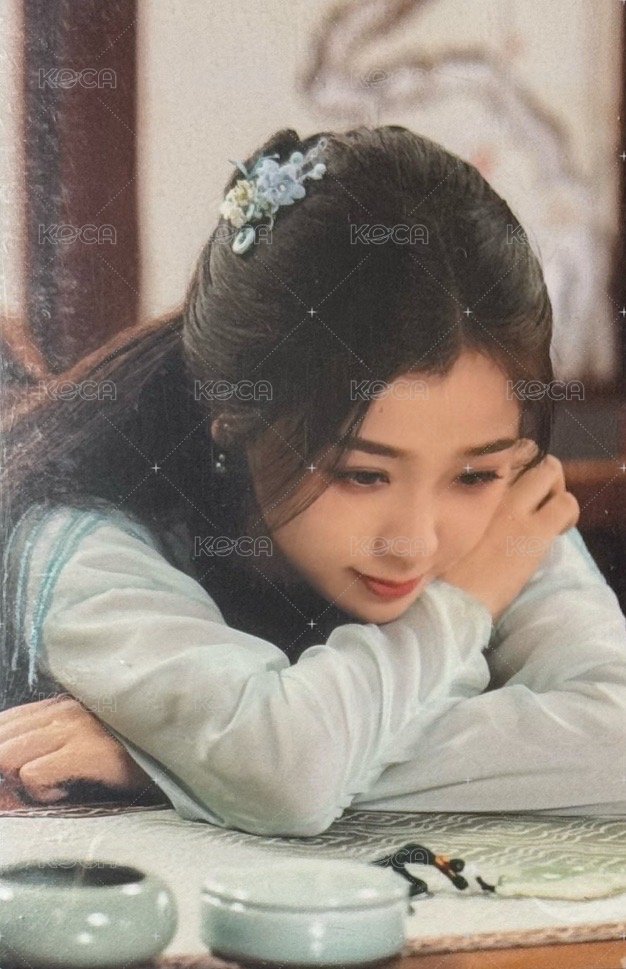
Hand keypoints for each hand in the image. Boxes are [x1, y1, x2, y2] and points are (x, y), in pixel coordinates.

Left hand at [0, 695, 157, 802]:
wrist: (185, 744)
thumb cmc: (139, 748)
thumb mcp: (94, 733)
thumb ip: (58, 736)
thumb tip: (18, 760)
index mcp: (64, 704)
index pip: (6, 721)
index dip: (3, 748)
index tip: (16, 773)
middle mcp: (65, 710)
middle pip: (0, 738)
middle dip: (5, 767)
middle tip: (33, 784)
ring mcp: (75, 729)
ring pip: (6, 755)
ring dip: (19, 778)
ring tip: (50, 786)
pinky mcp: (87, 752)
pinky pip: (33, 774)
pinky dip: (41, 791)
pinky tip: (66, 791)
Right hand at [440, 452, 579, 621]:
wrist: (451, 598)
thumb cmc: (443, 569)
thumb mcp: (449, 524)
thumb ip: (465, 506)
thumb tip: (482, 502)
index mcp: (466, 486)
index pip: (501, 456)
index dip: (515, 470)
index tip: (516, 490)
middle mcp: (489, 487)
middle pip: (528, 454)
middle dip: (541, 475)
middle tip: (539, 502)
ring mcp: (514, 506)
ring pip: (551, 471)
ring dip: (556, 492)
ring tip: (548, 519)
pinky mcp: (535, 530)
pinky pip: (567, 503)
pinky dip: (568, 514)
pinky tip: (557, 532)